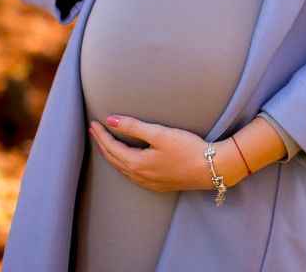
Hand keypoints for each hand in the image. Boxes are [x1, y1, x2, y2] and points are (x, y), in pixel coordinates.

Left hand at [88, 115, 249, 192]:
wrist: (210, 169)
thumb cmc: (187, 149)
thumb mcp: (160, 134)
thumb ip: (134, 127)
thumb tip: (111, 120)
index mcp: (137, 163)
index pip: (112, 148)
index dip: (101, 135)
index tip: (94, 123)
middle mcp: (139, 176)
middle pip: (114, 160)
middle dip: (102, 145)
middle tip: (95, 132)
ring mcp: (149, 182)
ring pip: (122, 169)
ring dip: (112, 156)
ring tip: (106, 144)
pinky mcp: (159, 184)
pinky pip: (132, 175)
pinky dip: (123, 165)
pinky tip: (126, 161)